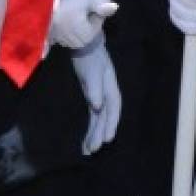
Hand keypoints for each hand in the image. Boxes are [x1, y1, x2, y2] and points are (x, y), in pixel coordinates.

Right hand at [50, 0, 117, 48]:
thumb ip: (104, 6)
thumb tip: (113, 8)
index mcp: (68, 17)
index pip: (86, 37)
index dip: (95, 25)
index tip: (95, 10)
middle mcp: (55, 23)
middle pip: (76, 41)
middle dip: (85, 30)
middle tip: (87, 11)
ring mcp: (48, 24)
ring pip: (67, 40)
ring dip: (76, 31)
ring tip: (79, 13)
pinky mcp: (45, 22)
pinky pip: (56, 38)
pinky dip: (64, 32)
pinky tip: (69, 19)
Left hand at [70, 35, 120, 154]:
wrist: (82, 44)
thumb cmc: (88, 56)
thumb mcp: (91, 70)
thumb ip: (94, 87)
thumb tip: (97, 106)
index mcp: (110, 87)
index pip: (113, 108)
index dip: (110, 124)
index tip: (106, 139)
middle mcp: (107, 93)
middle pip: (106, 116)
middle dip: (101, 133)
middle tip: (93, 150)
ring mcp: (99, 94)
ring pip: (99, 118)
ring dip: (95, 133)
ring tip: (88, 150)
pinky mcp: (91, 95)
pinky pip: (93, 115)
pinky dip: (90, 127)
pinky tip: (85, 138)